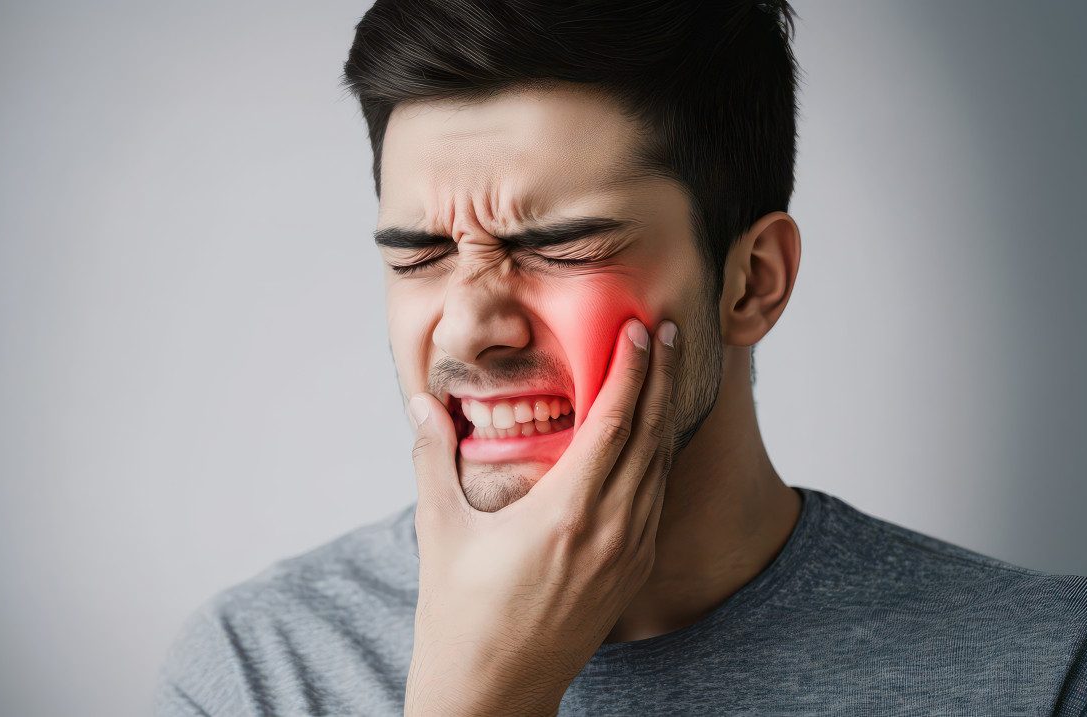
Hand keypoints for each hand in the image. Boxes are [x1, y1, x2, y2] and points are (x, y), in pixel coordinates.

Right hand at [403, 318, 678, 716]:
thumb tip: (421, 403)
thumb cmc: (460, 616)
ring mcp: (627, 556)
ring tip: (664, 372)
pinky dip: (657, 459)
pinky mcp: (631, 574)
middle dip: (659, 378)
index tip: (636, 329)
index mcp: (564, 515)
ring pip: (659, 469)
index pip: (613, 424)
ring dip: (664, 415)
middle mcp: (609, 532)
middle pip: (648, 438)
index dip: (629, 371)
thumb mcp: (440, 531)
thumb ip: (432, 458)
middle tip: (664, 331)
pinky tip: (650, 438)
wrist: (493, 694)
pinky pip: (655, 502)